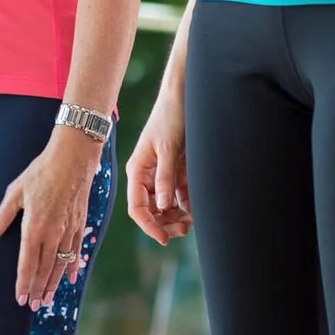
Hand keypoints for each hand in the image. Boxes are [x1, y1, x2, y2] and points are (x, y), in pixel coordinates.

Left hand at [0, 126, 102, 309]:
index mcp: (34, 227)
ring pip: (60, 264)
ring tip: (48, 299)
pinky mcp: (80, 225)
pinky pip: (76, 252)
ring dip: (53, 283)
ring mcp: (68, 231)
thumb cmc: (40, 172)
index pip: (27, 263)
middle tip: (33, 306)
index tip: (20, 299)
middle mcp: (52, 234)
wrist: (73, 158)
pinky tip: (70, 278)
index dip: (23, 283)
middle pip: (44, 269)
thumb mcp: (15, 193)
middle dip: (38, 289)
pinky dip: (72, 267)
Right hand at [126, 84, 192, 244]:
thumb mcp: (168, 147)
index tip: (164, 239)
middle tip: (184, 229)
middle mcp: (148, 176)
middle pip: (152, 211)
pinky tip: (197, 208)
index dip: (148, 226)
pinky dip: (188, 205)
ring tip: (193, 221)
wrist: (185, 95)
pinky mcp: (178, 171)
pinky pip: (180, 196)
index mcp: (138, 170)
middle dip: (165, 223)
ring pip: (166, 207)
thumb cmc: (171, 116)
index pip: (137, 207)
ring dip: (178, 217)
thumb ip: (165, 177)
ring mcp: (163, 174)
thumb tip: (162, 207)